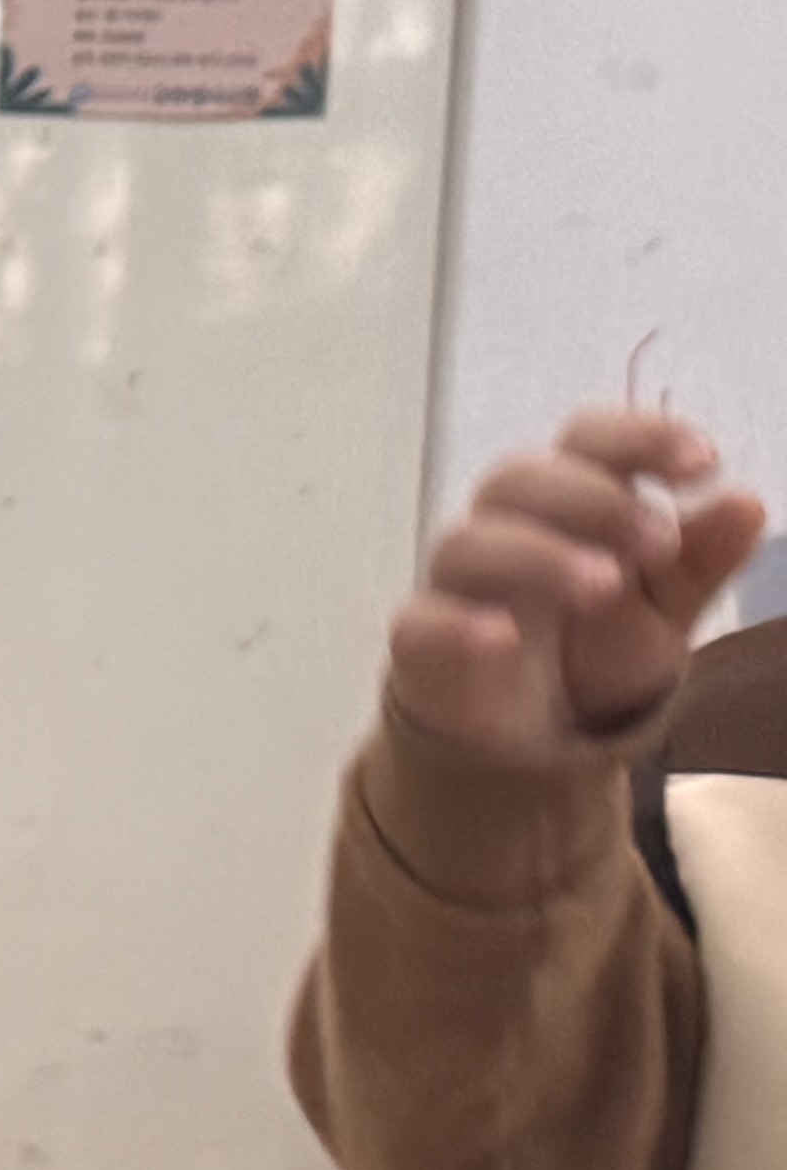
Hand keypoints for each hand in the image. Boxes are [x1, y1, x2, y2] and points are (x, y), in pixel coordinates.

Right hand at [383, 410, 764, 766]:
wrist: (537, 731)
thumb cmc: (598, 646)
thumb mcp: (667, 607)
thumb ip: (700, 560)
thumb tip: (748, 503)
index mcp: (571, 501)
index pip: (588, 440)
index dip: (639, 439)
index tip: (702, 465)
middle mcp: (506, 528)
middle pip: (519, 479)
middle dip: (593, 501)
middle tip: (657, 542)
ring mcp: (457, 585)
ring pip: (469, 544)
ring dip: (540, 557)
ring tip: (604, 590)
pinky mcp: (421, 644)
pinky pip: (422, 622)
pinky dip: (461, 625)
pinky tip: (505, 638)